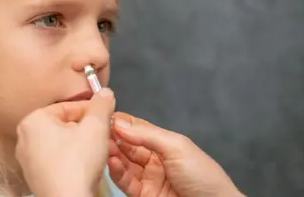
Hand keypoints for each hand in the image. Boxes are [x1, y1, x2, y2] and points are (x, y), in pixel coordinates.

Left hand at [15, 88, 114, 196]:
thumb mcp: (96, 126)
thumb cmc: (76, 165)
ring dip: (81, 143)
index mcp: (33, 121)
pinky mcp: (36, 176)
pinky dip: (72, 159)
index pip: (68, 106)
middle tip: (103, 133)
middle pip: (64, 124)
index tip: (105, 114)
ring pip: (62, 142)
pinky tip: (84, 165)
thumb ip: (102, 105)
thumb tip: (105, 93)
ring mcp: (28, 160)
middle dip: (86, 127)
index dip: (91, 109)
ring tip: (96, 150)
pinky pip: (57, 160)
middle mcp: (24, 139)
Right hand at [108, 112, 244, 196]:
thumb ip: (147, 135)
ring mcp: (148, 178)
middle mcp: (155, 159)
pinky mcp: (143, 195)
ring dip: (112, 153)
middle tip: (98, 129)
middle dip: (113, 136)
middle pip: (128, 145)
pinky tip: (112, 162)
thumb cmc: (206, 178)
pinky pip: (125, 181)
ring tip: (102, 145)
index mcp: (166, 143)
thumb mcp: (177, 147)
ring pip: (124, 163)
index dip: (122, 121)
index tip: (105, 114)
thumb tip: (121, 123)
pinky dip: (116, 171)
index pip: (138, 128)